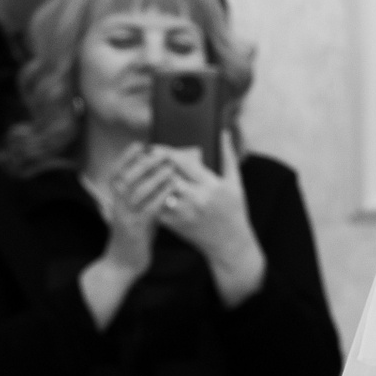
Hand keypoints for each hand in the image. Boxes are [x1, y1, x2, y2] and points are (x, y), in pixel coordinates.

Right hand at [79, 142, 173, 327]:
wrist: (123, 265)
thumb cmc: (136, 234)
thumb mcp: (138, 211)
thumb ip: (146, 194)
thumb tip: (165, 172)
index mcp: (116, 199)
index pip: (116, 173)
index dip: (126, 157)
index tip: (140, 144)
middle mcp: (117, 206)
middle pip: (126, 178)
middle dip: (143, 163)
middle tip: (161, 153)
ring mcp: (125, 218)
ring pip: (136, 192)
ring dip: (154, 178)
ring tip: (170, 168)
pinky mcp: (135, 230)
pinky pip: (148, 210)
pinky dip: (160, 197)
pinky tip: (172, 189)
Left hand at [155, 133, 266, 306]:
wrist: (229, 243)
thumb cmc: (234, 210)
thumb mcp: (235, 183)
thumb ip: (228, 156)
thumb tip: (224, 132)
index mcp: (212, 186)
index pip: (185, 163)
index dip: (168, 152)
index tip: (156, 146)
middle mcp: (197, 199)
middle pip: (168, 176)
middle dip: (153, 165)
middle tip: (142, 157)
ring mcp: (184, 213)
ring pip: (158, 192)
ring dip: (148, 182)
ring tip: (140, 172)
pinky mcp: (174, 225)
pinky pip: (156, 208)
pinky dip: (150, 198)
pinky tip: (145, 191)